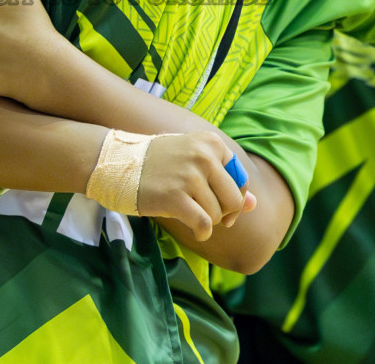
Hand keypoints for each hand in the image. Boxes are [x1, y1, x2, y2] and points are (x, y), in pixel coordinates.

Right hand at [136, 131, 253, 241]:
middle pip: (233, 199)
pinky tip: (194, 229)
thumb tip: (254, 204)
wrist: (120, 163)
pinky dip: (202, 232)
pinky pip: (204, 224)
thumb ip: (225, 179)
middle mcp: (204, 156)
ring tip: (190, 212)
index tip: (221, 204)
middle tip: (208, 214)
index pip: (240, 179)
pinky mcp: (176, 197)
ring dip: (207, 221)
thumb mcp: (194, 160)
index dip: (234, 198)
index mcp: (211, 143)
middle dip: (224, 213)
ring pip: (217, 214)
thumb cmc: (159, 162)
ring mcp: (190, 177)